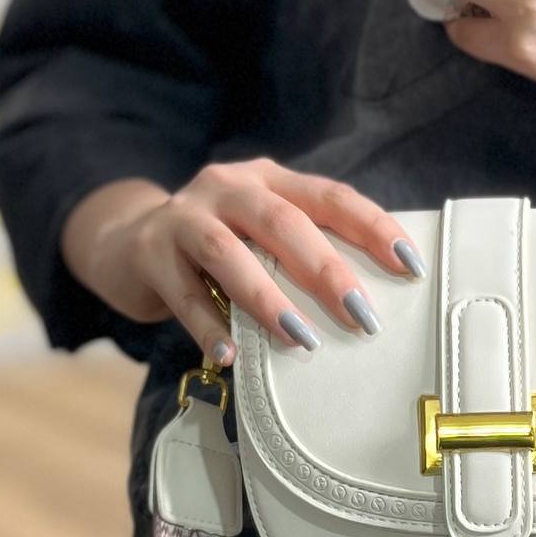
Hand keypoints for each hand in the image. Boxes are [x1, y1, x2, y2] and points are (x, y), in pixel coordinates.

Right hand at [59, 158, 426, 364]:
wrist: (125, 244)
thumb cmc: (217, 250)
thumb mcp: (260, 237)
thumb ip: (302, 252)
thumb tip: (369, 304)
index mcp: (268, 179)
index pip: (330, 196)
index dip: (372, 227)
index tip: (410, 266)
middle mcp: (227, 188)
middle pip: (282, 222)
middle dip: (327, 270)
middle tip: (363, 316)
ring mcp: (183, 217)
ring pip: (228, 252)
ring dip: (268, 298)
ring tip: (302, 340)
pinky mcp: (148, 253)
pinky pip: (183, 295)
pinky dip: (208, 328)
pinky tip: (231, 357)